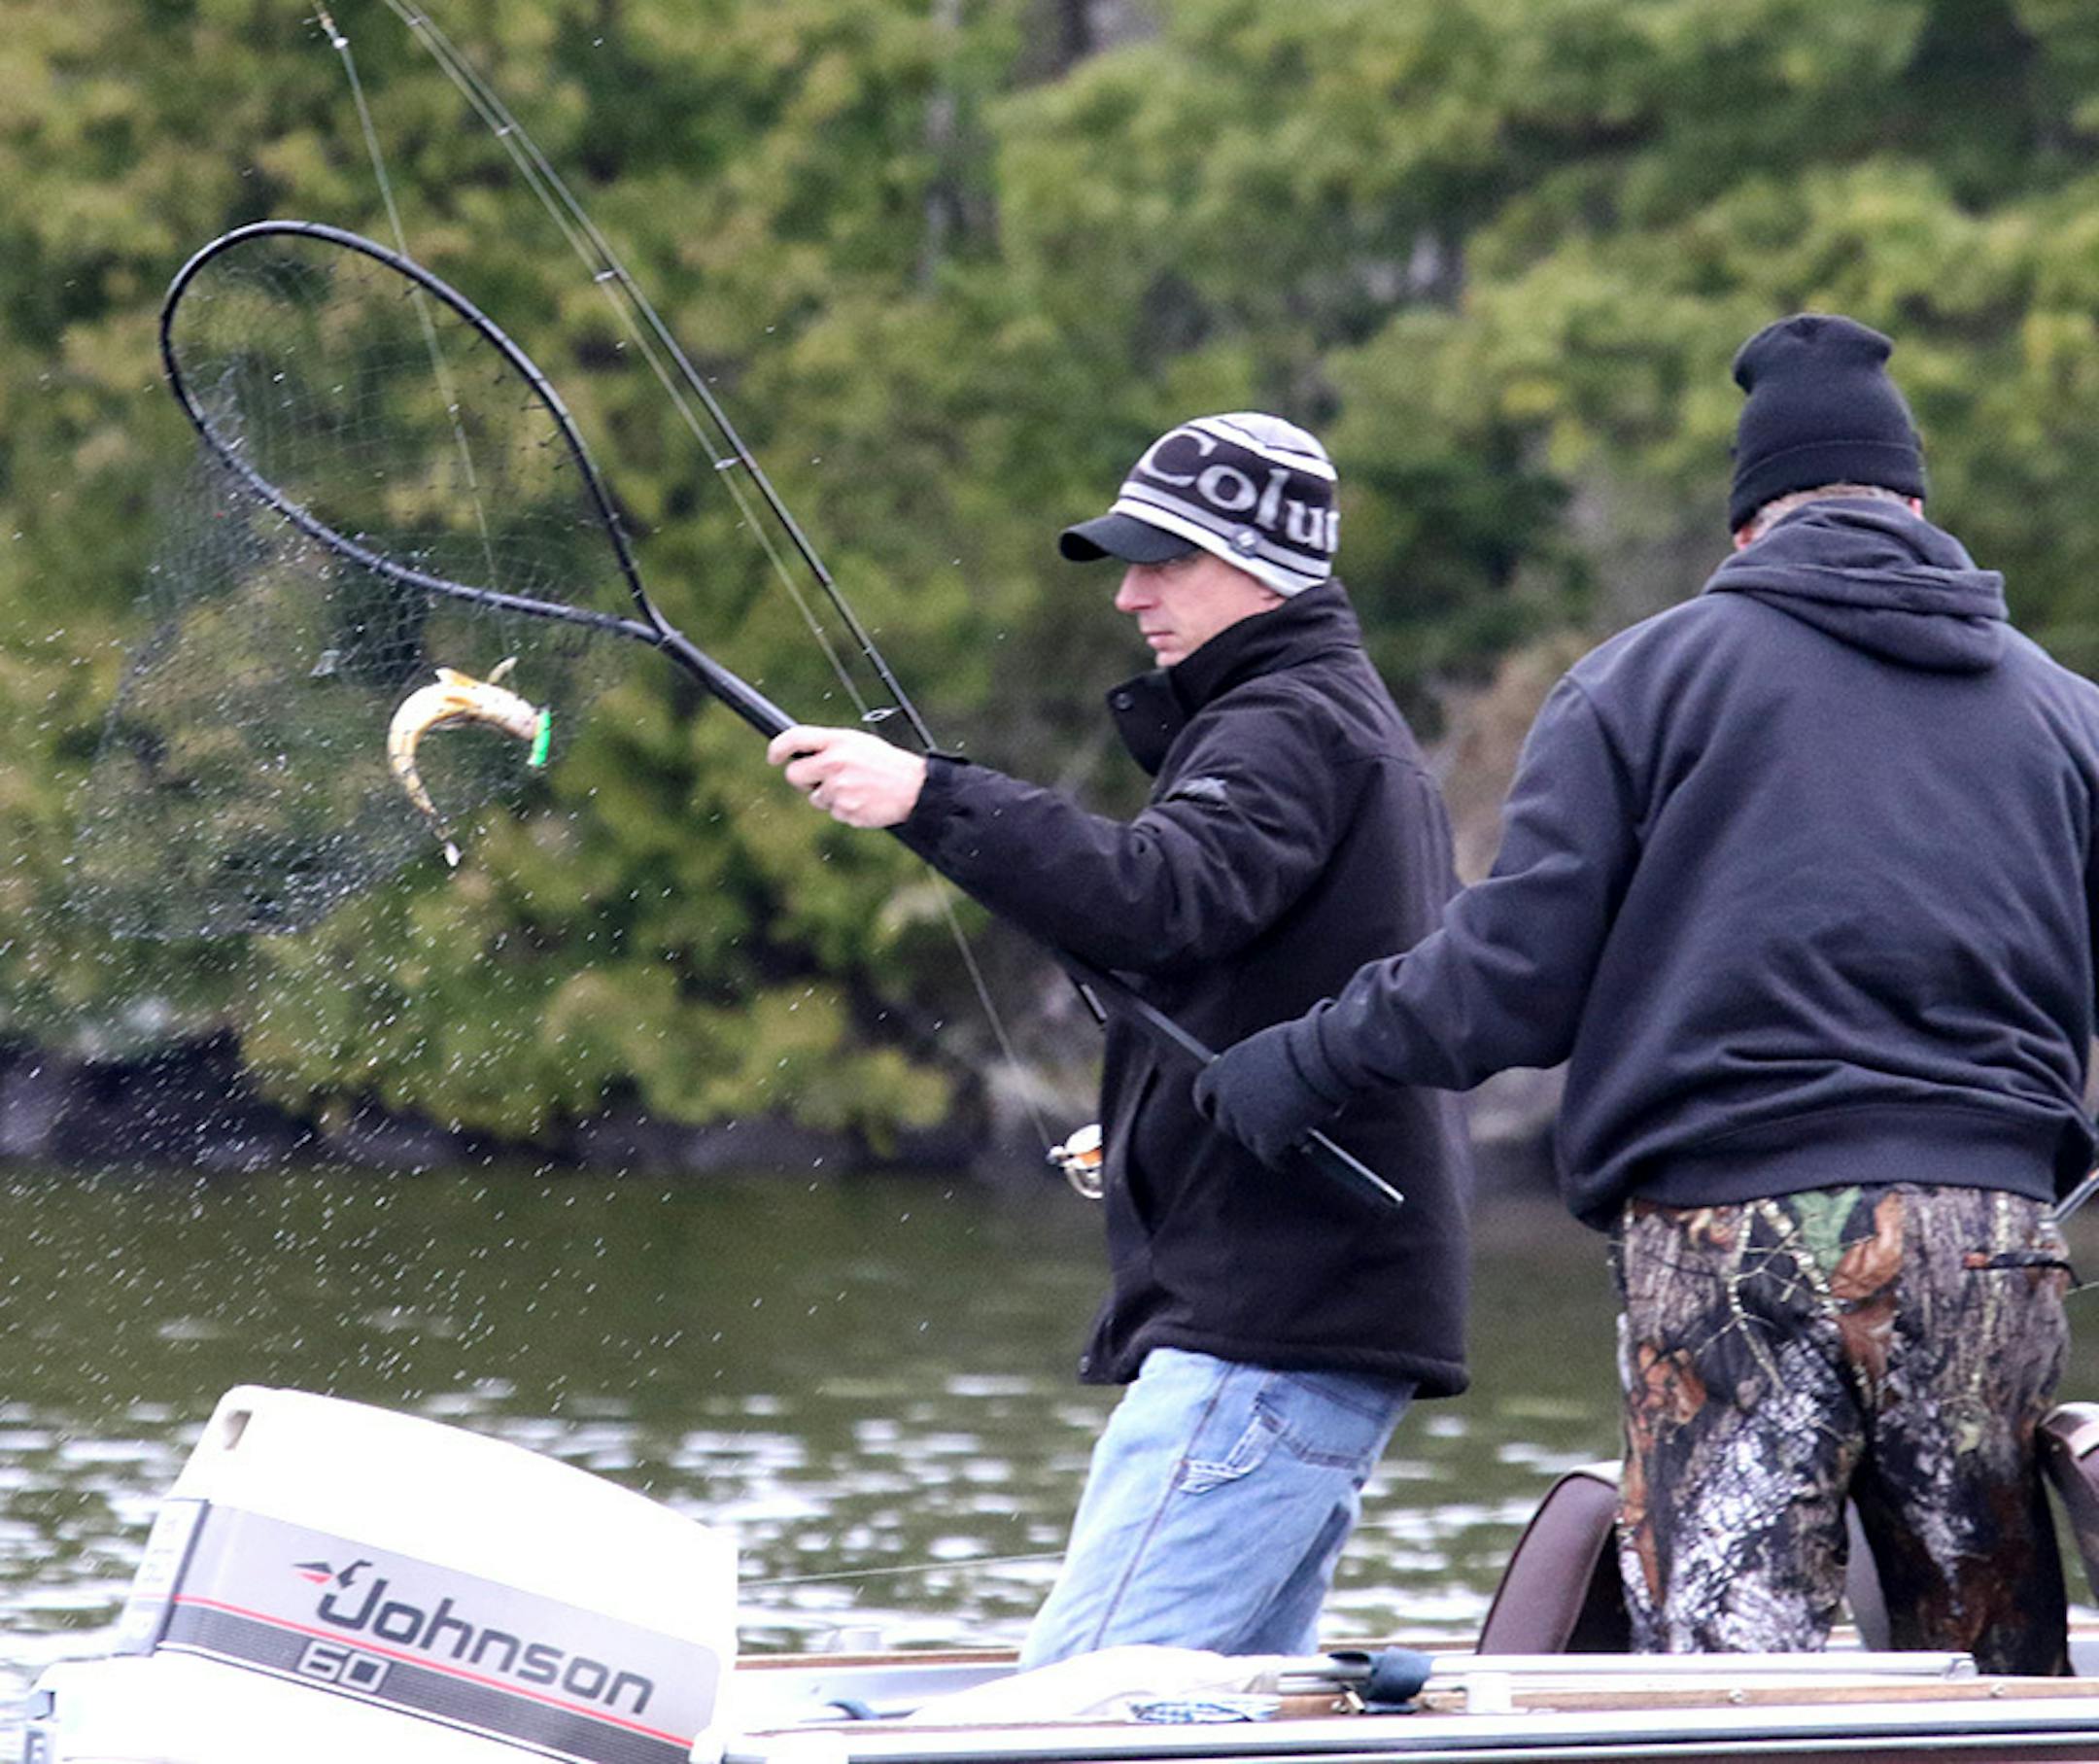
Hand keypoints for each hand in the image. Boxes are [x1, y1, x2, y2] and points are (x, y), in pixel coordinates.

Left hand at [765, 725, 927, 828]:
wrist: (914, 788)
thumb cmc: (885, 764)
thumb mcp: (858, 744)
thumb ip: (829, 747)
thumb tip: (799, 755)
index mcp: (838, 741)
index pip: (795, 738)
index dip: (778, 748)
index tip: (773, 757)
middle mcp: (835, 762)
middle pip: (794, 775)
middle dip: (802, 780)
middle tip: (818, 780)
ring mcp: (839, 788)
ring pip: (815, 798)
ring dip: (829, 796)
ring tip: (856, 788)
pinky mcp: (845, 809)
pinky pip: (833, 812)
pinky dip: (844, 809)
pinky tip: (863, 800)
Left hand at [1193, 1020, 1348, 1167]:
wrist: (1324, 1053)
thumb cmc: (1307, 1044)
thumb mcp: (1271, 1051)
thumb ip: (1258, 1073)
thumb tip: (1267, 1095)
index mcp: (1225, 1066)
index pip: (1203, 1091)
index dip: (1212, 1104)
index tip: (1219, 1112)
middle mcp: (1228, 1093)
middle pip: (1224, 1121)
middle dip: (1241, 1127)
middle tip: (1260, 1130)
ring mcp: (1245, 1117)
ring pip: (1249, 1140)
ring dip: (1263, 1143)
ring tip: (1280, 1147)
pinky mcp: (1267, 1138)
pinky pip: (1270, 1157)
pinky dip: (1279, 1161)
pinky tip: (1288, 1162)